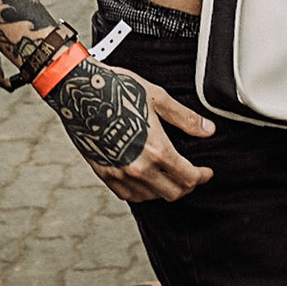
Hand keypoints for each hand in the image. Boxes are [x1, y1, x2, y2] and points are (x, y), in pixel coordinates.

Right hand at [44, 59, 213, 202]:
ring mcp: (119, 173)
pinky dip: (141, 192)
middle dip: (187, 186)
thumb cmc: (116, 88)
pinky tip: (144, 181)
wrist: (78, 90)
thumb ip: (185, 118)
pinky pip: (127, 195)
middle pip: (172, 193)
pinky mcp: (103, 172)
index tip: (206, 172)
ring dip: (164, 190)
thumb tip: (208, 130)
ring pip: (150, 197)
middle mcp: (138, 167)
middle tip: (191, 176)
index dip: (202, 177)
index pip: (188, 177)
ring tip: (168, 177)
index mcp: (156, 149)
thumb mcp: (157, 98)